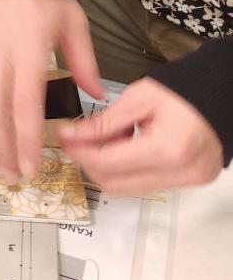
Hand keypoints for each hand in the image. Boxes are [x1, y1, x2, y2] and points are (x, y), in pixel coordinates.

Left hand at [57, 78, 222, 194]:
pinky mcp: (189, 182)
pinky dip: (126, 168)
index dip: (78, 151)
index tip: (63, 137)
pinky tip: (127, 144)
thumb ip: (103, 122)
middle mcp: (180, 172)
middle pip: (113, 183)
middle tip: (77, 139)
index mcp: (168, 149)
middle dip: (88, 162)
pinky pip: (144, 184)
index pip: (106, 163)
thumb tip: (71, 135)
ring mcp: (187, 181)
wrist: (222, 95)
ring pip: (127, 188)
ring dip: (107, 166)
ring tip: (109, 137)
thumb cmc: (186, 91)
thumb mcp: (139, 98)